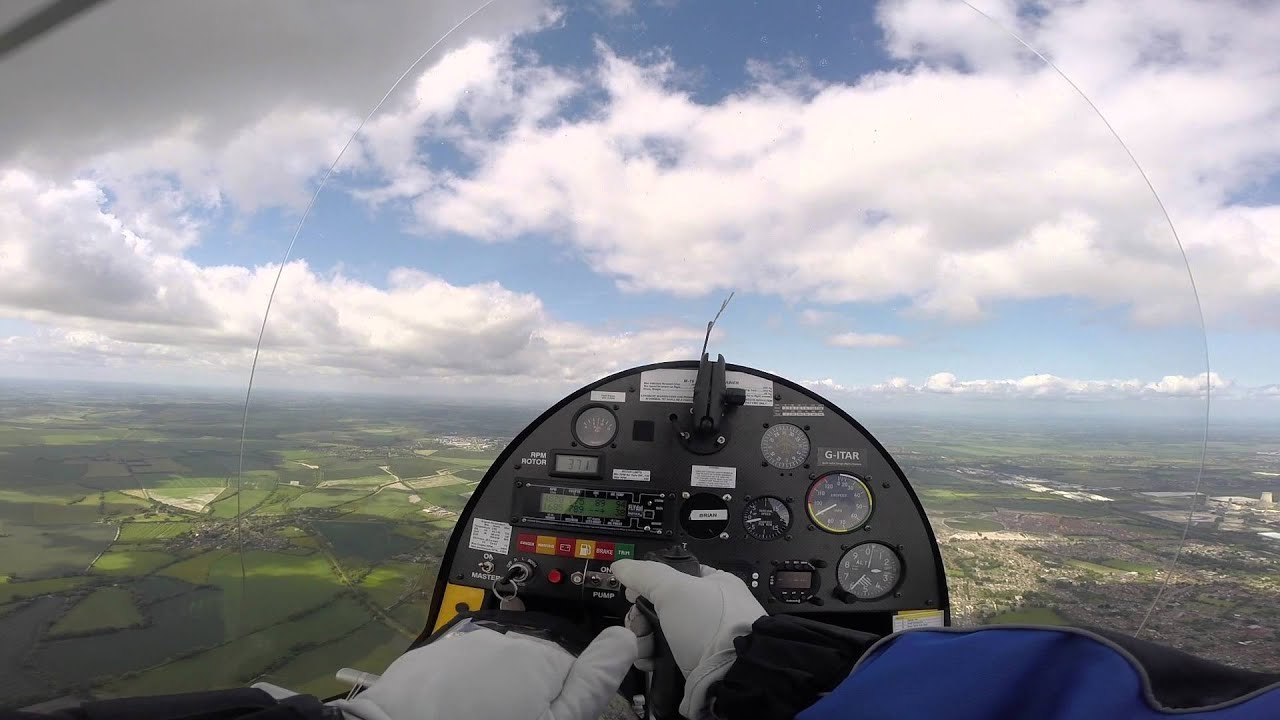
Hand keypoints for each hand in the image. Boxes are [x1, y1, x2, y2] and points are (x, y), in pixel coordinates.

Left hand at [331, 623, 636, 719]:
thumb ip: (590, 682)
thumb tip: (624, 638)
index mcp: (540, 652)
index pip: (576, 661)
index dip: (567, 694)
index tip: (552, 714)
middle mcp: (501, 638)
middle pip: (533, 661)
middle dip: (528, 690)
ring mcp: (462, 644)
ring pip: (493, 667)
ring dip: (492, 690)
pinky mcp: (430, 657)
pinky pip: (457, 671)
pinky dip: (459, 691)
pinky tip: (453, 717)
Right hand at [610, 559, 766, 718]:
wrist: (733, 677)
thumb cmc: (713, 626)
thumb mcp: (673, 589)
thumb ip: (644, 574)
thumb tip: (622, 566)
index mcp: (712, 584)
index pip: (672, 575)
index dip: (648, 584)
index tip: (632, 594)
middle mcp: (709, 610)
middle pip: (660, 607)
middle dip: (641, 617)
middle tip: (637, 625)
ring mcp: (702, 639)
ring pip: (660, 633)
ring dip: (643, 639)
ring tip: (642, 647)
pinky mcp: (695, 663)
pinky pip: (665, 656)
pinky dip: (652, 658)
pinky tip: (647, 660)